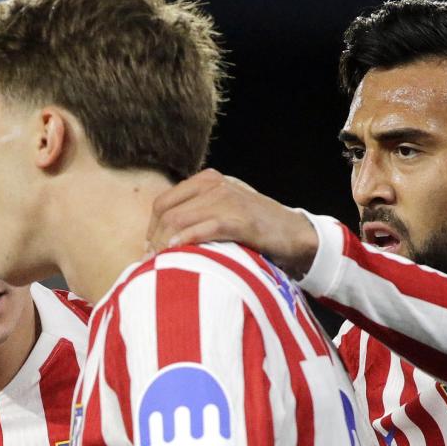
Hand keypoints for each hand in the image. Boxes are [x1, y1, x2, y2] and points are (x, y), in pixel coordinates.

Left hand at [146, 168, 318, 274]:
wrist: (296, 235)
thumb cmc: (256, 230)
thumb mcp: (224, 212)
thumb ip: (198, 214)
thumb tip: (162, 237)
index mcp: (208, 180)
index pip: (163, 202)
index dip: (152, 229)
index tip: (150, 251)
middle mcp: (215, 184)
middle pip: (167, 212)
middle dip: (155, 240)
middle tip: (152, 263)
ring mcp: (228, 199)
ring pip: (180, 219)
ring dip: (165, 245)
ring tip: (161, 265)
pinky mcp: (240, 219)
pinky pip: (203, 228)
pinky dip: (186, 241)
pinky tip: (177, 254)